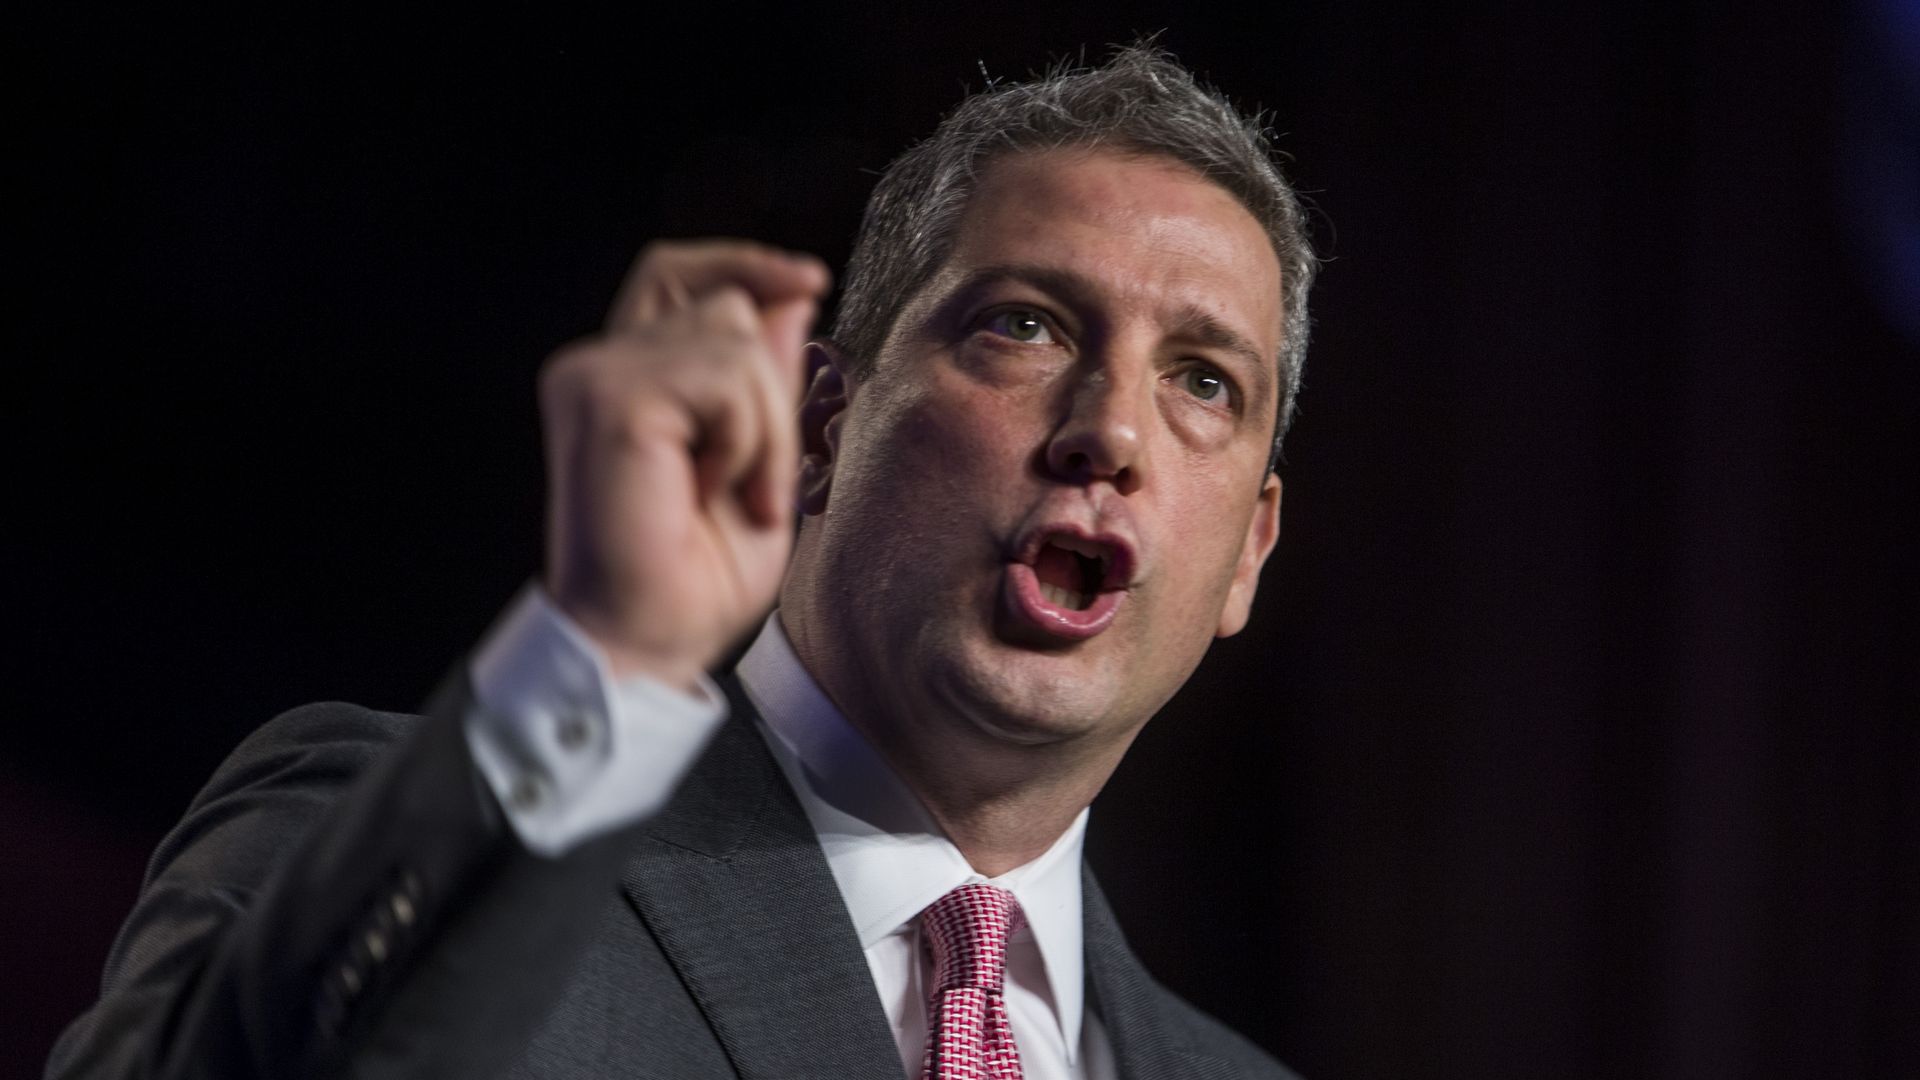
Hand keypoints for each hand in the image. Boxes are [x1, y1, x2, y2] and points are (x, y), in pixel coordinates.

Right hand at [538, 241, 829, 689]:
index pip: (675, 274)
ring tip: (735, 496)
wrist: (645, 646)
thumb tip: (792, 293)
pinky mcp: (609, 397)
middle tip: (759, 486)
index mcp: (627, 378)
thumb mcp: (761, 462)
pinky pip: (727, 378)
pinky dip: (747, 441)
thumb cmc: (693, 581)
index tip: (810, 279)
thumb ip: (767, 379)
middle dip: (772, 393)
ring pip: (736, 337)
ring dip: (764, 428)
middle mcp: (599, 367)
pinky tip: (712, 492)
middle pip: (728, 306)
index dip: (742, 263)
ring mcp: (595, 376)